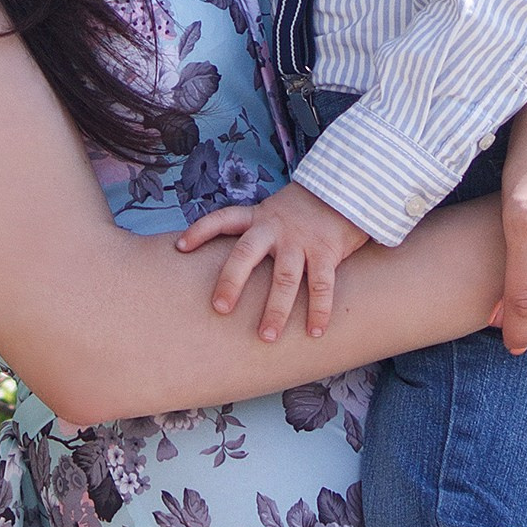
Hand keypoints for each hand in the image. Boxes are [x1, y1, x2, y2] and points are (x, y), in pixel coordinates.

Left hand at [176, 183, 369, 339]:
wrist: (347, 188)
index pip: (223, 219)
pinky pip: (321, 285)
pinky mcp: (326, 251)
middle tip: (219, 309)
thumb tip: (231, 261)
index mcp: (259, 217)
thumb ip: (258, 231)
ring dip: (275, 310)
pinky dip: (319, 310)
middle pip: (246, 254)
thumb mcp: (276, 211)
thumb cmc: (307, 208)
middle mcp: (275, 229)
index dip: (200, 231)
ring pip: (284, 278)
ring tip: (266, 338)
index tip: (180, 247)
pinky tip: (315, 331)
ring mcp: (300, 241)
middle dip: (231, 282)